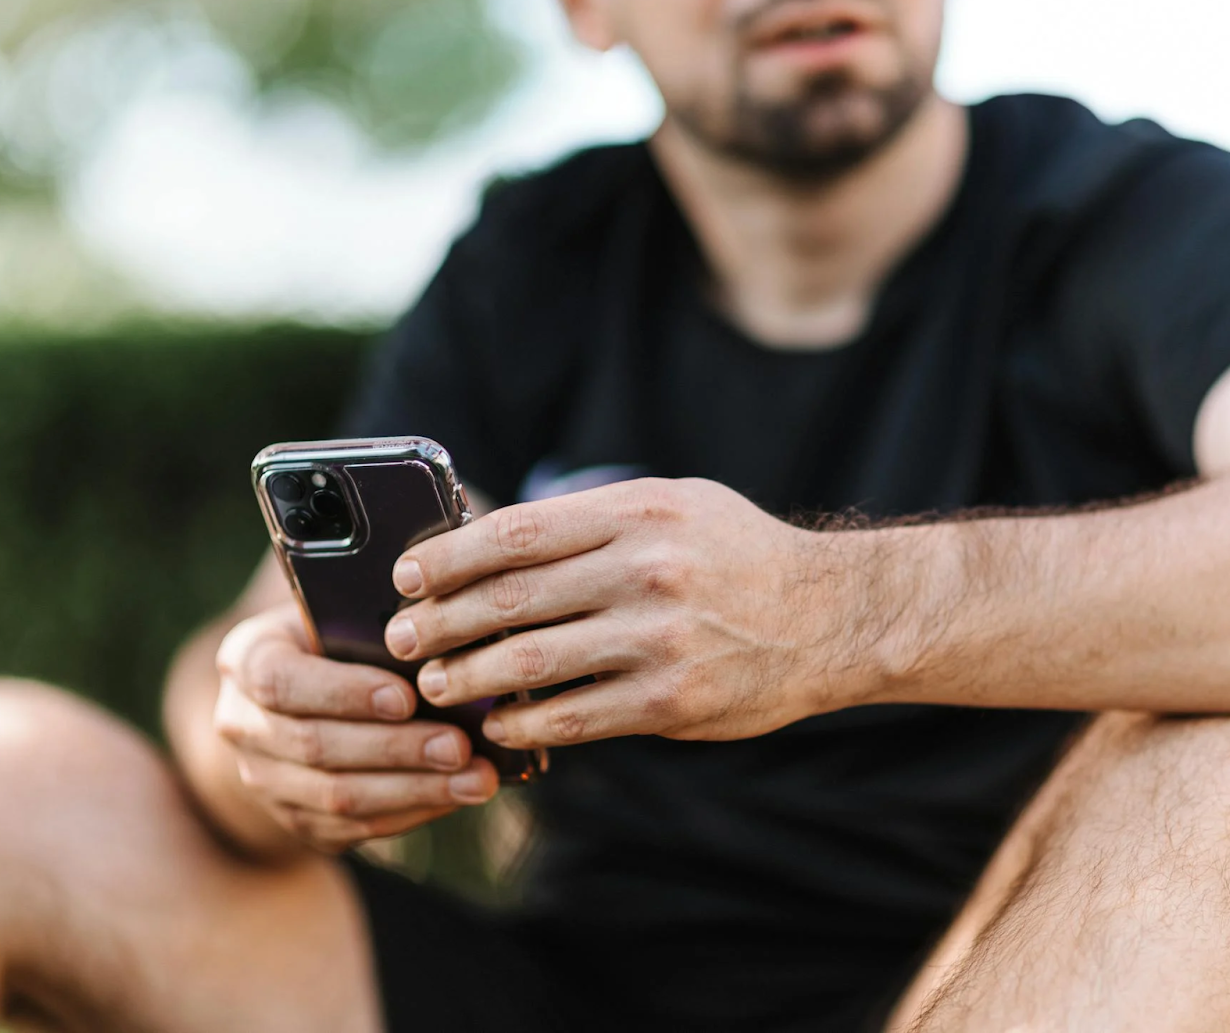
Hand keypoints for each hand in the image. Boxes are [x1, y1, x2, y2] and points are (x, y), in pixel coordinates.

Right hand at [211, 605, 497, 853]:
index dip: (344, 693)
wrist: (298, 694)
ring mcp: (263, 779)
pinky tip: (456, 796)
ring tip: (476, 780)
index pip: (281, 682)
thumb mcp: (337, 614)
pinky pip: (353, 828)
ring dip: (414, 790)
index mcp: (245, 660)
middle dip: (395, 749)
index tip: (407, 698)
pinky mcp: (294, 819)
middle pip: (315, 746)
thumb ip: (371, 625)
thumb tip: (444, 644)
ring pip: (337, 797)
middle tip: (460, 746)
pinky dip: (411, 813)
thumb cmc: (335, 638)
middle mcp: (241, 724)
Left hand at [384, 478, 879, 749]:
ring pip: (530, 661)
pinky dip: (522, 721)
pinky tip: (496, 723)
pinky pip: (574, 715)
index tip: (406, 574)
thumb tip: (491, 538)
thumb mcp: (675, 505)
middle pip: (508, 599)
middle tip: (398, 638)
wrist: (831, 616)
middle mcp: (645, 570)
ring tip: (432, 685)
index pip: (514, 533)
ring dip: (465, 678)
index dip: (447, 556)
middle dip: (438, 622)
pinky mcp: (672, 699)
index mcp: (636, 513)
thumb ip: (593, 519)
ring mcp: (658, 638)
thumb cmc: (738, 554)